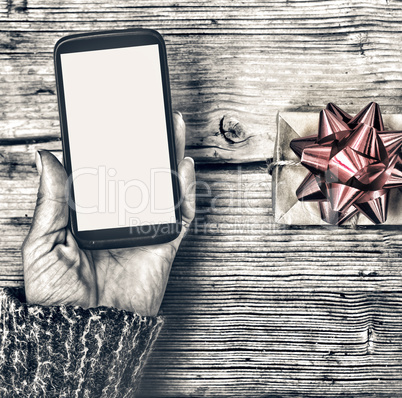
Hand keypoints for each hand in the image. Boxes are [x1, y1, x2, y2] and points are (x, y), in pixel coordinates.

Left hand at [22, 113, 194, 315]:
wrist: (90, 333)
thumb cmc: (60, 296)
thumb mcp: (43, 245)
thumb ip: (50, 202)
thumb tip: (45, 158)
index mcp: (89, 215)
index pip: (102, 174)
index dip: (108, 148)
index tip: (110, 122)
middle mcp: (119, 217)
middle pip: (135, 174)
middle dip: (144, 144)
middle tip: (146, 116)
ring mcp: (143, 229)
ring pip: (160, 187)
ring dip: (168, 159)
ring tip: (171, 129)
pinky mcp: (164, 243)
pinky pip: (180, 214)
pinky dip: (185, 192)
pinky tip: (184, 168)